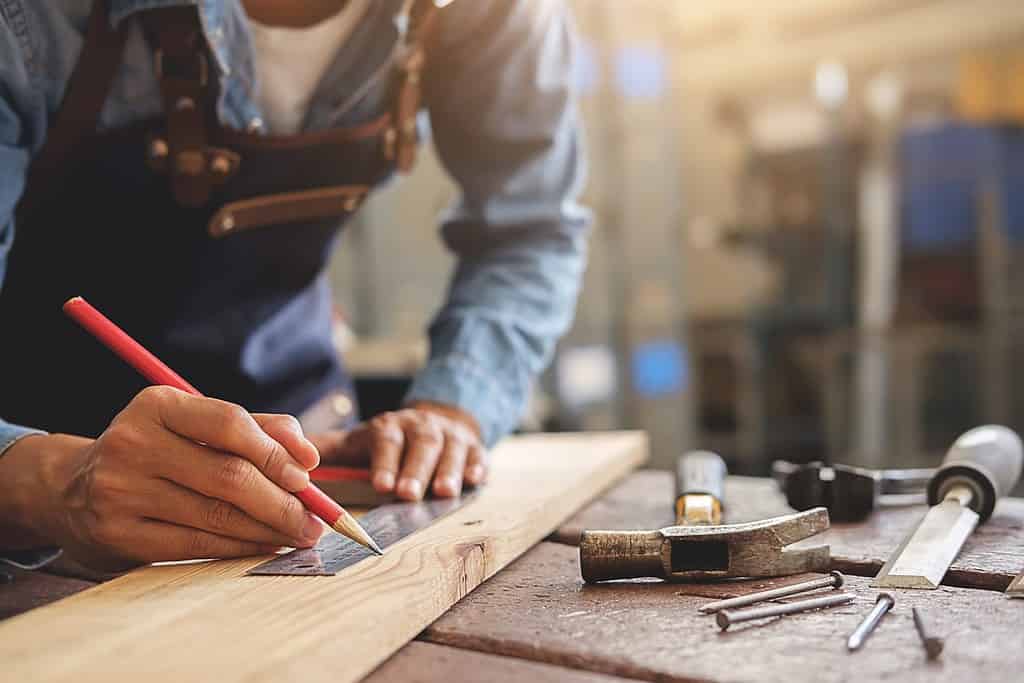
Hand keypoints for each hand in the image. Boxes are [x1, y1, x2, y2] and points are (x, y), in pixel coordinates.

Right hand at [2, 386, 324, 570]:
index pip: (230, 423)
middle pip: (229, 476)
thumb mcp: (195, 426)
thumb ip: (257, 429)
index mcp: (158, 406)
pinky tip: (265, 546)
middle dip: (283, 501)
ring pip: (217, 515)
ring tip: (298, 534)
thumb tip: (308, 456)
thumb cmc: (158, 452)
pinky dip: (240, 547)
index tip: (308, 474)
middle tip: (315, 518)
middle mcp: (134, 443)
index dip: (276, 451)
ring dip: (268, 529)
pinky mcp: (119, 535)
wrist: (71, 489)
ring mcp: (121, 491)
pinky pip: (196, 545)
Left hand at [312, 402, 486, 500]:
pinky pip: (478, 455)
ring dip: (447, 471)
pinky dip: (477, 467)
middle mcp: (422, 427)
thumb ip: (327, 451)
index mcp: (390, 427)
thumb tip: (285, 458)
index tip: (381, 485)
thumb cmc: (388, 442)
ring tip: (443, 493)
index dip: (385, 462)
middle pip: (421, 445)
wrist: (434, 423)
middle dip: (415, 470)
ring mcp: (450, 437)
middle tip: (407, 495)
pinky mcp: (473, 448)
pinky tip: (475, 480)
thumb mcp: (358, 442)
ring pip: (451, 450)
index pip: (386, 440)